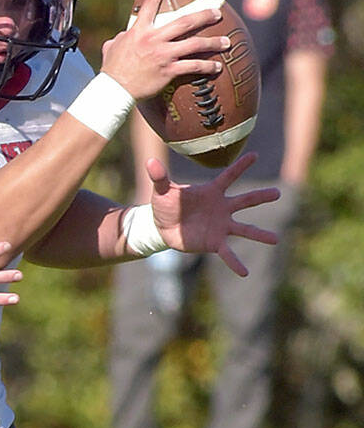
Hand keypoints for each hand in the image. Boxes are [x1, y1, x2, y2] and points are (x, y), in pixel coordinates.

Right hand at [98, 0, 229, 101]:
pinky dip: (207, 66)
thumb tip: (123, 35)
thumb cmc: (111, 71)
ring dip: (213, 42)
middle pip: (185, 22)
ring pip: (195, 44)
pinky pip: (193, 66)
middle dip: (204, 16)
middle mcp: (154, 39)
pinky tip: (216, 67)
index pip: (150, 4)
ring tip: (226, 41)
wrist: (114, 90)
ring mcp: (163, 55)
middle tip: (217, 13)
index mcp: (139, 31)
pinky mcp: (168, 71)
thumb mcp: (111, 48)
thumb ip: (120, 38)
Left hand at [145, 151, 279, 276]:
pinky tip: (245, 273)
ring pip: (244, 229)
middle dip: (261, 196)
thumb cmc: (166, 205)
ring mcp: (221, 226)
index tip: (255, 155)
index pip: (229, 176)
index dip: (241, 166)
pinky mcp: (214, 242)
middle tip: (277, 193)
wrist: (161, 226)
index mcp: (212, 191)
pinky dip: (235, 263)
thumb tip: (149, 161)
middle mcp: (222, 207)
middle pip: (245, 201)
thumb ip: (159, 177)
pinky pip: (227, 253)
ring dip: (260, 234)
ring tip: (275, 239)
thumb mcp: (162, 191)